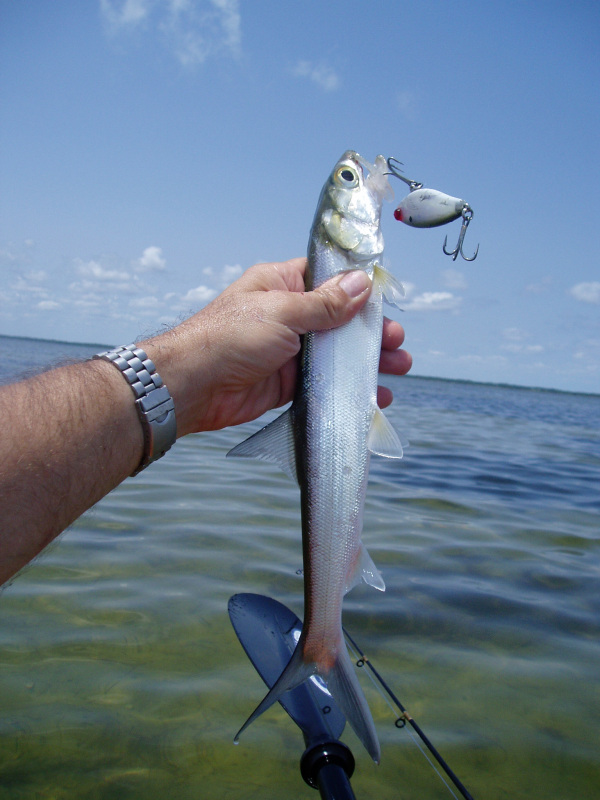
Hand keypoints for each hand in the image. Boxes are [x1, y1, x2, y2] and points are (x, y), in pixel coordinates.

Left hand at [142, 258, 411, 435]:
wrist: (193, 386)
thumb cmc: (229, 337)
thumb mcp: (282, 312)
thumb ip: (325, 304)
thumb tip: (362, 283)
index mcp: (282, 285)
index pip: (328, 279)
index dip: (358, 289)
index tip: (386, 300)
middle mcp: (288, 315)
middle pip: (339, 320)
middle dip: (370, 332)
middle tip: (397, 342)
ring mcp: (289, 351)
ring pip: (336, 354)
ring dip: (366, 362)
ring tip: (398, 369)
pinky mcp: (287, 383)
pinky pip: (325, 383)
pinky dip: (349, 389)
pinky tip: (374, 396)